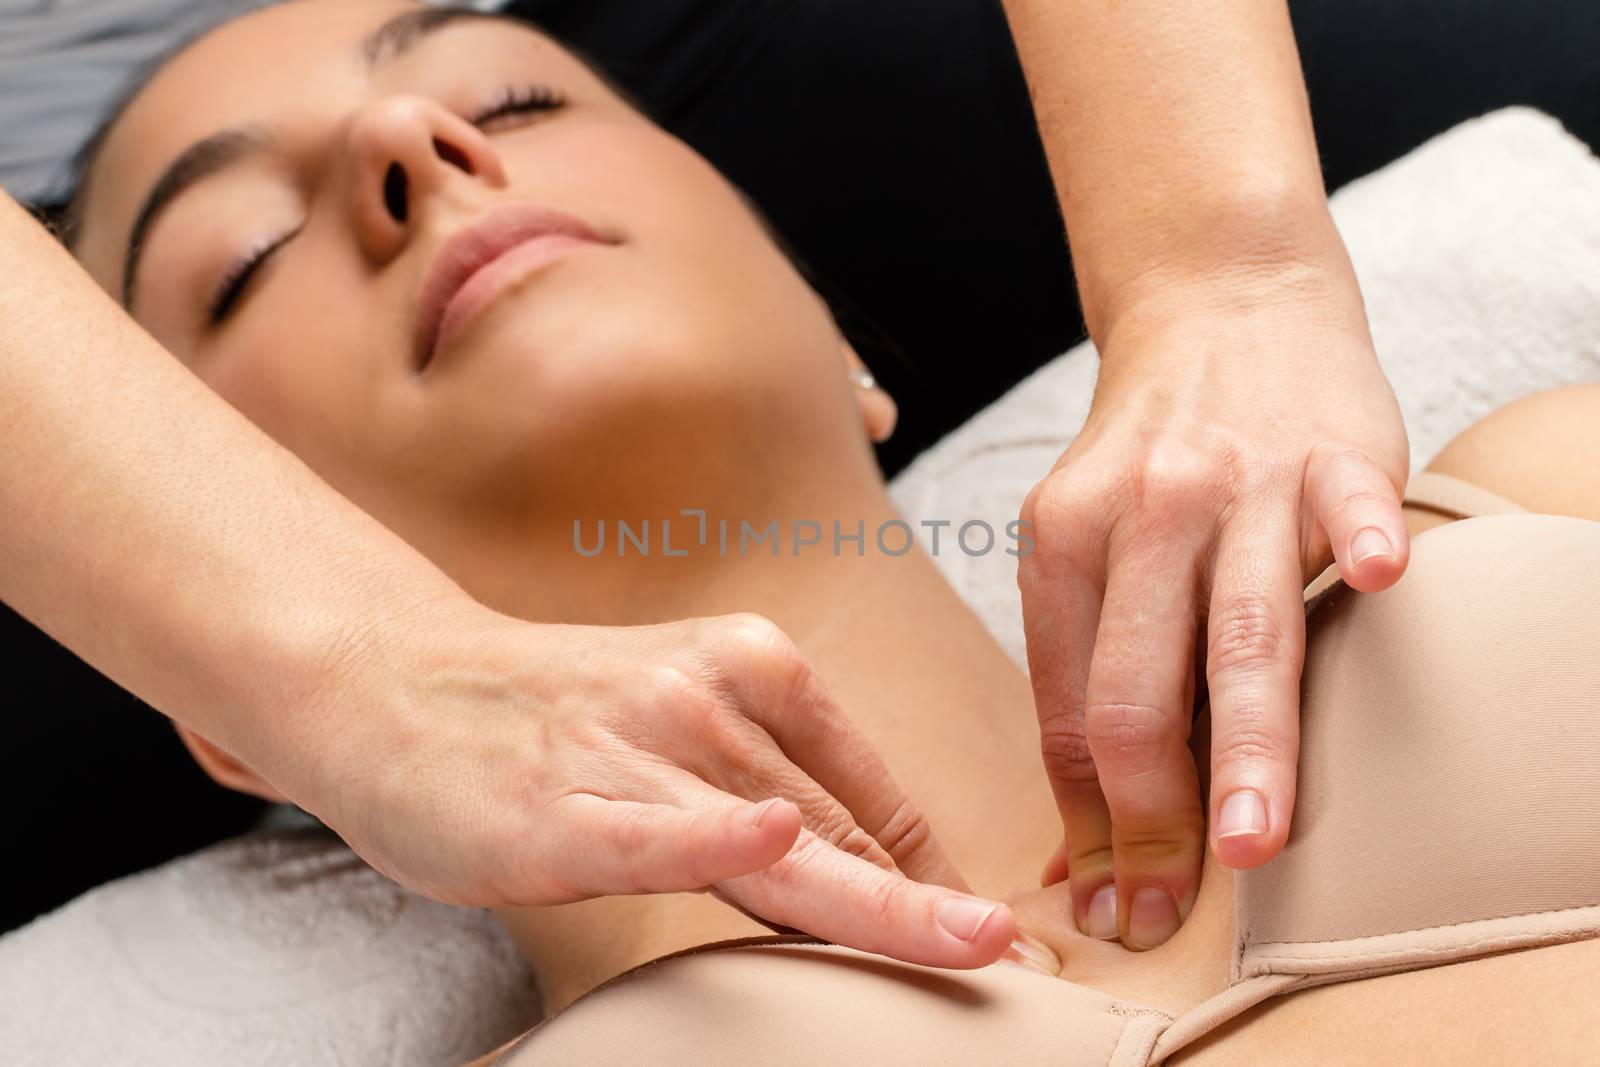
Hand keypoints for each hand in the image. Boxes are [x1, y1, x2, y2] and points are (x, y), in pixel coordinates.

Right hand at [275, 602, 1014, 968]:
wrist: (398, 684)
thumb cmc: (553, 716)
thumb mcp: (680, 720)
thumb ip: (767, 781)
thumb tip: (861, 863)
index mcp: (753, 665)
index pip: (867, 791)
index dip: (930, 872)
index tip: (985, 934)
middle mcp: (708, 696)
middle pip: (840, 826)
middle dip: (928, 903)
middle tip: (1010, 956)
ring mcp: (635, 747)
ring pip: (777, 841)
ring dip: (878, 902)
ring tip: (965, 945)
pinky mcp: (561, 803)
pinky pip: (652, 831)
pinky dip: (712, 838)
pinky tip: (771, 845)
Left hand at [1017, 263, 1409, 948]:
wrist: (1214, 303)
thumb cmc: (1146, 455)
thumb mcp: (1078, 543)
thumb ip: (1081, 676)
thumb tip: (1070, 846)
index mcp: (1060, 545)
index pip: (1069, 711)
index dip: (1090, 820)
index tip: (1111, 905)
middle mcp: (1138, 515)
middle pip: (1138, 686)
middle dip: (1151, 812)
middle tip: (1167, 907)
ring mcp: (1236, 482)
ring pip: (1238, 630)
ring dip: (1246, 744)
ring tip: (1252, 841)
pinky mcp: (1328, 451)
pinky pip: (1344, 501)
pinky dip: (1357, 540)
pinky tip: (1371, 585)